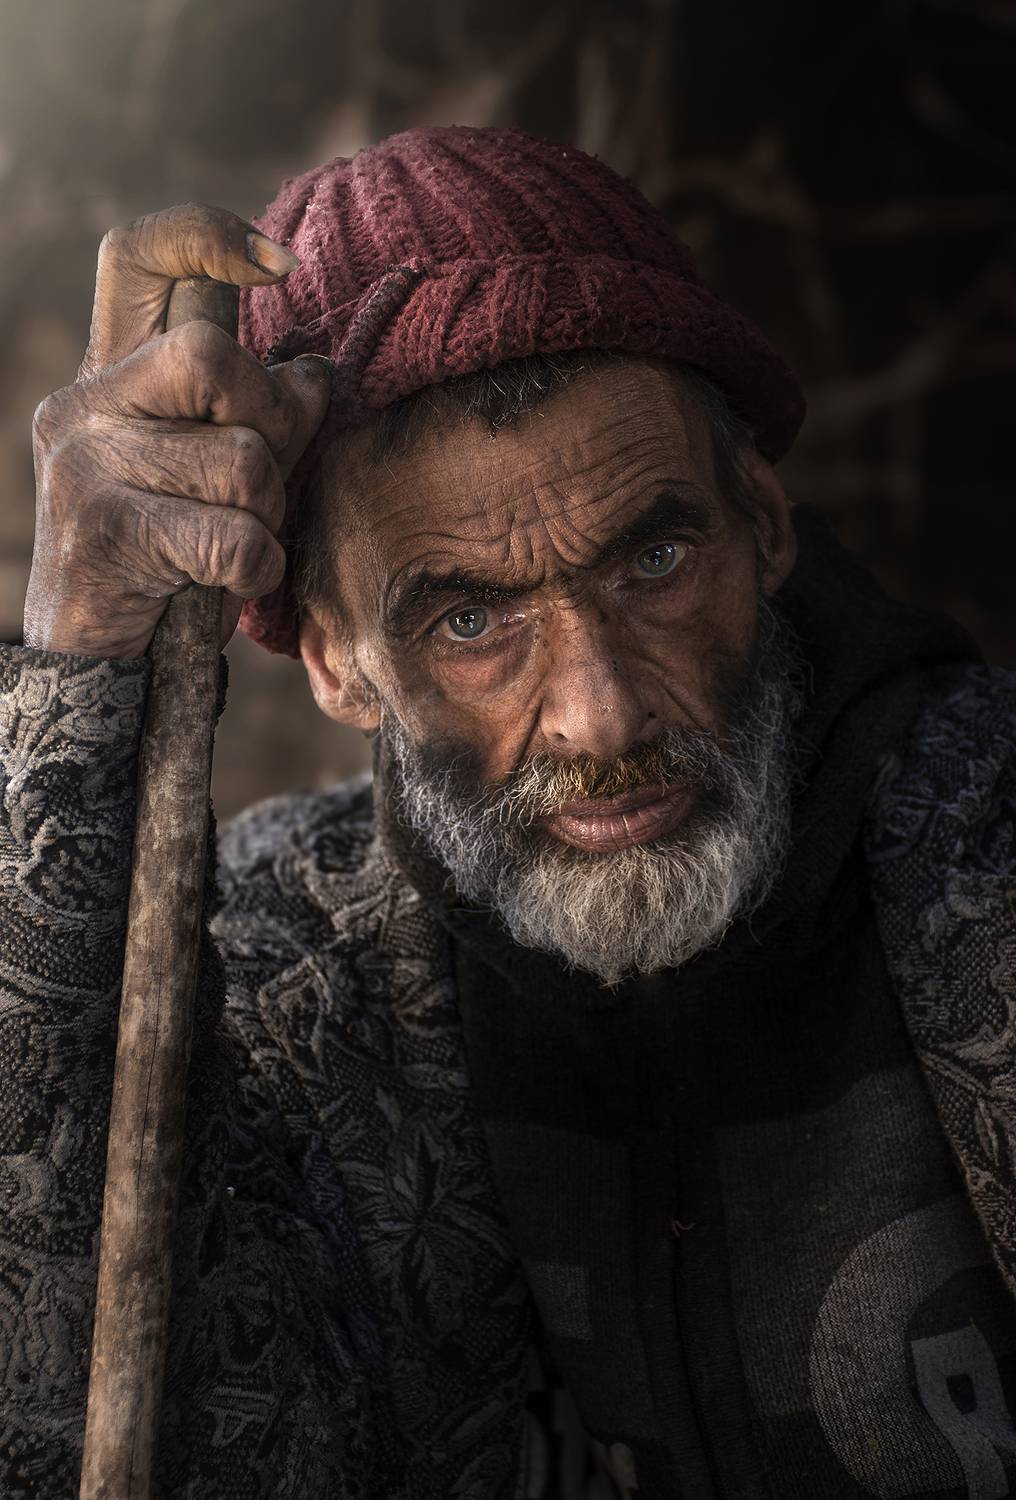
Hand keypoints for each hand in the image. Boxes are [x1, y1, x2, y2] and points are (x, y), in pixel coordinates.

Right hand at [24, 202, 330, 658]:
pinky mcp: (104, 531)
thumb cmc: (171, 562)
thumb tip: (315, 371)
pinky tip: (231, 583)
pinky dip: (257, 568)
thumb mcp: (220, 477)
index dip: (208, 237)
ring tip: (236, 545)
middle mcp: (86, 403)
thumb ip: (260, 416)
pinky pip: (233, 534)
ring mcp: (86, 464)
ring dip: (267, 513)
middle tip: (261, 486)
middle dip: (271, 428)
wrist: (101, 661)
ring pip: (241, 458)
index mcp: (112, 374)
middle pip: (214, 357)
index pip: (139, 256)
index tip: (277, 264)